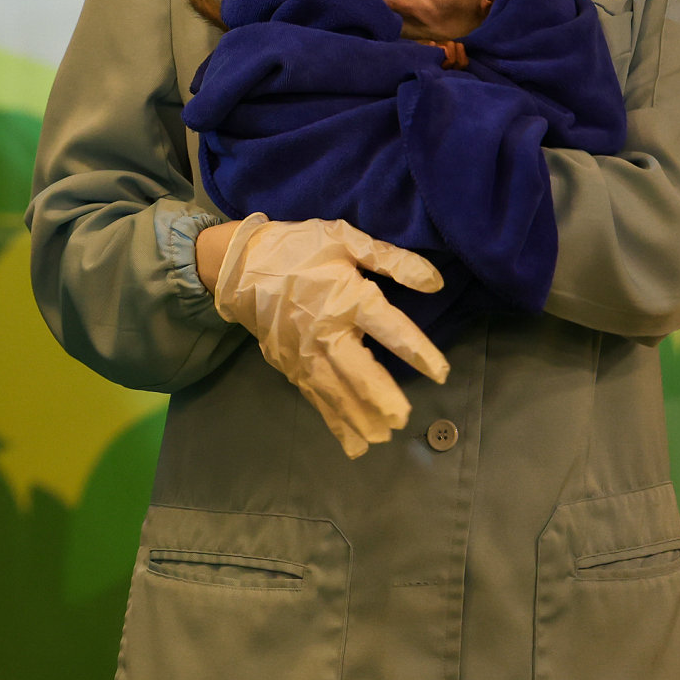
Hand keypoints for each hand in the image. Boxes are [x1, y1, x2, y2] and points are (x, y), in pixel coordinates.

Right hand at [212, 214, 449, 458]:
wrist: (238, 264)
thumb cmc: (298, 248)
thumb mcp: (344, 238)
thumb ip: (391, 260)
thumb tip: (437, 283)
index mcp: (347, 297)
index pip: (391, 328)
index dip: (418, 351)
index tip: (442, 373)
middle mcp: (326, 330)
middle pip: (359, 370)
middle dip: (382, 397)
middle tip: (402, 418)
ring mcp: (305, 352)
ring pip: (336, 391)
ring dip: (359, 417)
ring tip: (381, 438)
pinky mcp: (289, 365)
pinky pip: (315, 397)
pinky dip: (333, 420)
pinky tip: (352, 441)